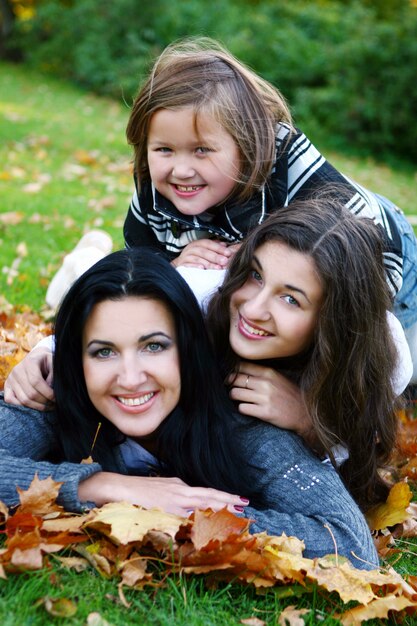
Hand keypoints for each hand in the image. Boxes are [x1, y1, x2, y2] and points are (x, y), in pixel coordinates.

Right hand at [3, 347, 54, 410]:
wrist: (36, 357)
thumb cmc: (47, 362)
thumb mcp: (54, 363)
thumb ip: (53, 376)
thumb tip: (49, 389)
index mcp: (30, 362)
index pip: (36, 381)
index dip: (48, 393)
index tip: (56, 398)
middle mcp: (17, 370)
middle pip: (30, 393)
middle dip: (44, 402)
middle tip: (54, 404)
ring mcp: (10, 378)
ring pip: (23, 399)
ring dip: (37, 406)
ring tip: (47, 406)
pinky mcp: (7, 385)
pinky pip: (10, 400)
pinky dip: (22, 406)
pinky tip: (34, 405)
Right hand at [78, 473, 248, 516]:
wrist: (118, 488)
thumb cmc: (139, 490)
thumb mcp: (162, 487)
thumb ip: (177, 492)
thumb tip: (189, 502)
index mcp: (180, 486)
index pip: (206, 492)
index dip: (224, 497)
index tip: (239, 500)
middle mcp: (179, 490)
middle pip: (209, 495)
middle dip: (228, 501)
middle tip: (246, 505)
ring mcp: (173, 500)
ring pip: (202, 504)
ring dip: (220, 509)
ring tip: (236, 512)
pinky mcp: (165, 509)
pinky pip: (186, 516)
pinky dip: (200, 519)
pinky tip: (210, 523)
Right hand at [172, 239, 233, 269]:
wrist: (180, 264)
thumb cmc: (195, 257)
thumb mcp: (204, 250)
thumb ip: (214, 247)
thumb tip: (225, 245)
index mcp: (197, 244)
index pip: (208, 244)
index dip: (219, 248)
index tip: (228, 253)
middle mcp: (190, 249)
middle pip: (203, 251)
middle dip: (215, 256)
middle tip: (225, 261)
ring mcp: (185, 257)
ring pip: (197, 259)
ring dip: (208, 263)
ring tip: (218, 268)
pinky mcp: (181, 265)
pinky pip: (188, 265)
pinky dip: (195, 266)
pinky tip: (202, 269)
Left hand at [228, 362, 312, 436]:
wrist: (305, 415)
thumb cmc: (291, 395)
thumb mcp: (279, 378)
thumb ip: (262, 373)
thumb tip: (240, 370)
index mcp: (269, 372)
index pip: (242, 366)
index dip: (233, 371)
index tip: (232, 377)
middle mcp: (266, 383)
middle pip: (236, 379)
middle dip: (231, 384)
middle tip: (233, 388)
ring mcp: (264, 398)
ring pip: (235, 393)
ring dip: (234, 397)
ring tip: (239, 399)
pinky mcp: (264, 412)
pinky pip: (242, 408)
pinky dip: (242, 409)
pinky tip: (248, 409)